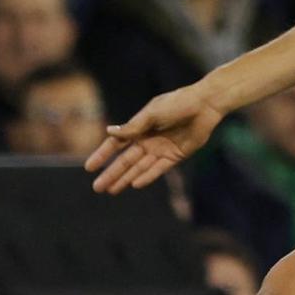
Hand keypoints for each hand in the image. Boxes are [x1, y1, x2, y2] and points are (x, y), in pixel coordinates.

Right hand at [86, 82, 225, 193]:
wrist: (204, 104)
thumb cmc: (177, 103)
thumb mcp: (152, 114)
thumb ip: (133, 126)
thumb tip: (109, 131)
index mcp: (139, 127)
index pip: (116, 144)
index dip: (102, 155)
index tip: (89, 167)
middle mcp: (148, 140)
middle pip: (126, 161)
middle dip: (111, 174)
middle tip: (97, 188)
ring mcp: (161, 149)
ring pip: (139, 168)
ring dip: (126, 179)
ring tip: (112, 190)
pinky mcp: (175, 155)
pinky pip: (158, 169)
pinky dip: (147, 176)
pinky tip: (135, 184)